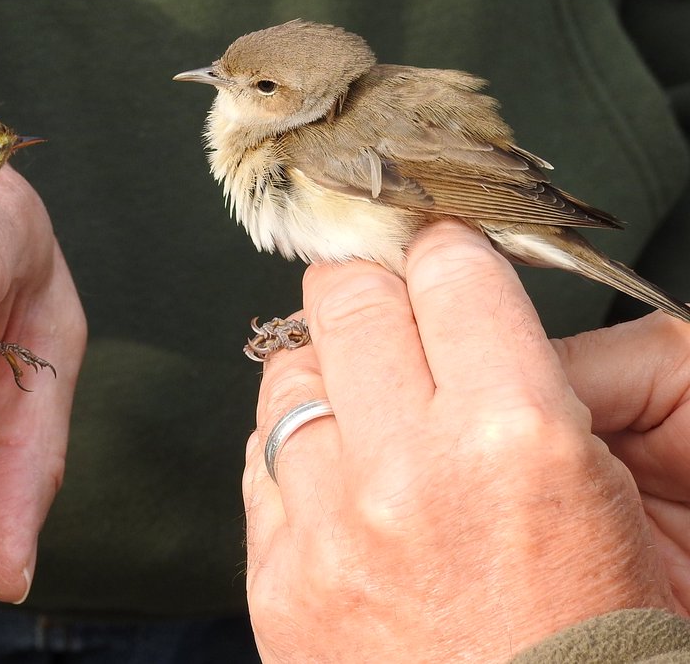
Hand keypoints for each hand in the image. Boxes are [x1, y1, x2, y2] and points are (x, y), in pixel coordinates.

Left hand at [244, 221, 674, 663]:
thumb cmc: (602, 649)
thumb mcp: (619, 502)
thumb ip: (535, 386)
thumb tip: (458, 301)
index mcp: (519, 440)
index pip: (448, 268)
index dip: (450, 253)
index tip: (446, 261)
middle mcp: (408, 475)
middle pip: (348, 297)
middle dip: (375, 287)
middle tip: (397, 309)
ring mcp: (328, 533)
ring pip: (289, 373)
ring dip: (330, 372)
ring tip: (372, 408)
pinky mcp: (278, 584)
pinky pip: (259, 459)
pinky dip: (295, 451)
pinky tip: (340, 479)